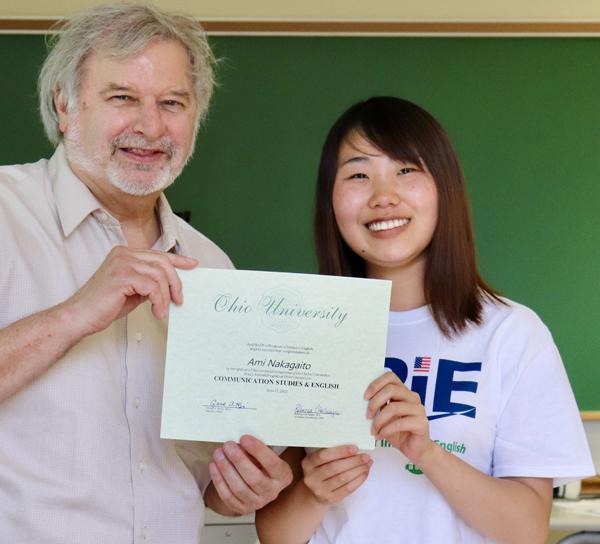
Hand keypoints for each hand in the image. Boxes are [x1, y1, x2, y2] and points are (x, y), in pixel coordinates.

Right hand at [65, 245, 197, 335]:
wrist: (79, 317)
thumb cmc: (104, 305)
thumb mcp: (132, 290)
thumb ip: (148, 282)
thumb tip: (170, 285)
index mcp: (125, 254)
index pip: (158, 254)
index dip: (178, 259)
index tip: (193, 264)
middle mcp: (123, 254)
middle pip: (163, 262)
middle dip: (175, 282)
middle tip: (179, 299)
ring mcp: (122, 263)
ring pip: (160, 275)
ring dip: (165, 296)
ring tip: (162, 310)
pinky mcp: (122, 276)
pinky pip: (153, 287)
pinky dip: (158, 301)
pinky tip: (156, 312)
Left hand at [208, 435, 292, 514]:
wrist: (256, 484)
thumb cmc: (261, 463)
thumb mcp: (265, 454)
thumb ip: (256, 449)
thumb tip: (241, 440)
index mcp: (283, 476)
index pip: (272, 464)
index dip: (258, 451)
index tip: (244, 438)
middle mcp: (272, 492)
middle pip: (254, 478)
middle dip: (238, 460)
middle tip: (228, 445)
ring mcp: (257, 503)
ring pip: (239, 488)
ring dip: (226, 468)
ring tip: (218, 453)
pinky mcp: (242, 508)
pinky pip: (227, 496)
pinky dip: (218, 480)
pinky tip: (214, 466)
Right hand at [301, 445, 371, 504]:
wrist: (313, 493)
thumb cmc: (320, 471)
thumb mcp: (318, 461)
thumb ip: (331, 453)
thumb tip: (354, 448)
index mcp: (307, 463)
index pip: (323, 456)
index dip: (340, 452)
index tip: (355, 448)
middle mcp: (311, 478)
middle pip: (335, 468)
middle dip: (353, 461)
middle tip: (366, 456)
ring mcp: (320, 490)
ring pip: (342, 479)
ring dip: (358, 470)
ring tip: (368, 463)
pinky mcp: (330, 499)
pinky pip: (347, 489)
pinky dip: (358, 480)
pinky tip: (364, 473)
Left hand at [365, 372, 433, 463]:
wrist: (414, 449)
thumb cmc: (397, 431)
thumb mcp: (384, 416)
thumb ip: (378, 405)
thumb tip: (363, 399)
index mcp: (403, 391)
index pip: (390, 376)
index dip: (376, 384)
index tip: (365, 397)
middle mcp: (412, 397)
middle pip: (391, 389)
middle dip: (375, 402)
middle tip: (367, 416)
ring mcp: (419, 409)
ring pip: (394, 407)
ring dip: (379, 420)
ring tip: (373, 430)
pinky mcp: (421, 423)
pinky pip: (400, 423)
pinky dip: (386, 430)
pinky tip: (380, 436)